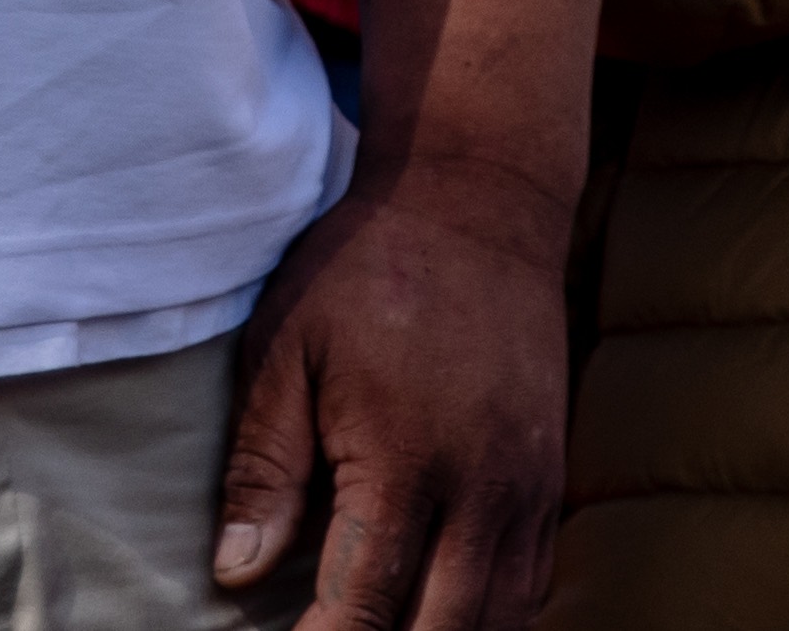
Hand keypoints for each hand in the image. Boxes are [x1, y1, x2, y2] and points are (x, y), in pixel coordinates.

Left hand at [211, 161, 568, 629]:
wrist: (480, 201)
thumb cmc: (366, 268)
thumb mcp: (287, 349)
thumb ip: (264, 468)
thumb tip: (236, 571)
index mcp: (404, 458)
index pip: (364, 604)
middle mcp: (483, 486)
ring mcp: (529, 486)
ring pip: (500, 620)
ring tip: (380, 625)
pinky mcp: (552, 477)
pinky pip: (531, 584)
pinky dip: (489, 616)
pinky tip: (439, 610)